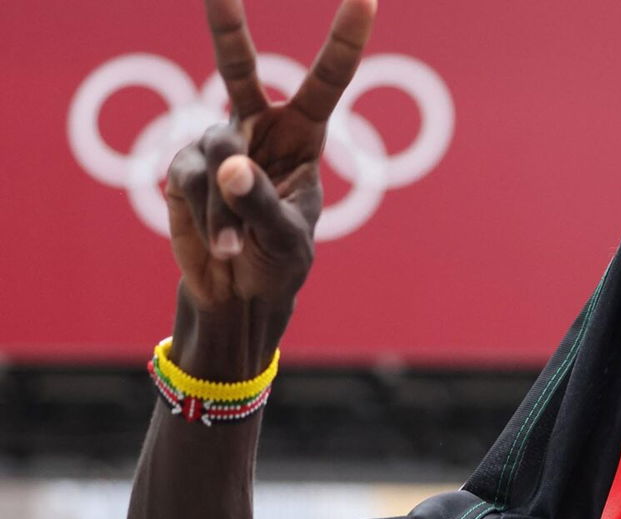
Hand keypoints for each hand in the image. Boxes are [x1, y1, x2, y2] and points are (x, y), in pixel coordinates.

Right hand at [166, 0, 375, 312]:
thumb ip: (262, 203)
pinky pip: (191, 183)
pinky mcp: (182, 168)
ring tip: (236, 246)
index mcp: (303, 136)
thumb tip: (230, 165)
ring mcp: (215, 143)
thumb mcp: (286, 238)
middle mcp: (256, 128)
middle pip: (237, 67)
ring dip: (227, 211)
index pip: (327, 82)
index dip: (344, 41)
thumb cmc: (280, 262)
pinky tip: (219, 244)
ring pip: (218, 159)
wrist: (240, 295)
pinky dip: (207, 219)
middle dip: (226, 23)